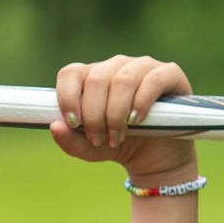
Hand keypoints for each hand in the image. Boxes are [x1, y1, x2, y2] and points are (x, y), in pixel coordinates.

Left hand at [50, 54, 196, 180]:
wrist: (155, 156)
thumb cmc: (118, 145)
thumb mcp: (90, 148)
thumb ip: (70, 140)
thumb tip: (55, 126)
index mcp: (91, 77)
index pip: (70, 73)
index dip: (68, 97)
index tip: (73, 123)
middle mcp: (115, 66)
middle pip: (95, 79)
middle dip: (94, 115)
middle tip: (98, 139)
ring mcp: (143, 66)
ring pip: (122, 80)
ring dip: (115, 113)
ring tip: (116, 138)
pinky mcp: (169, 74)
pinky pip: (152, 80)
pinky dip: (141, 102)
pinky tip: (136, 121)